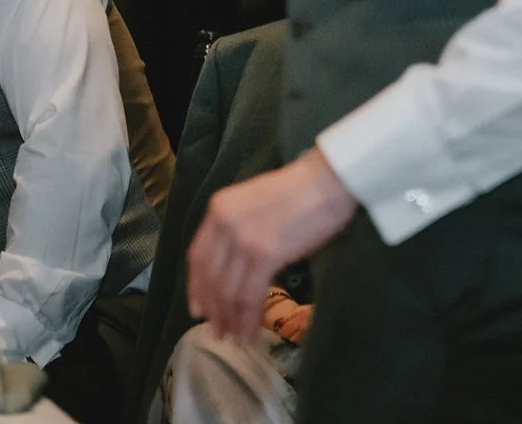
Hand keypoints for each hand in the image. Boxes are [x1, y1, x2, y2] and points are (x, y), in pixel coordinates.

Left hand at [186, 149, 357, 342]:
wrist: (325, 181)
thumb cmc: (297, 191)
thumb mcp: (252, 203)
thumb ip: (236, 229)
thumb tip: (233, 267)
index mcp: (218, 209)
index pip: (197, 256)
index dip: (196, 287)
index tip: (197, 309)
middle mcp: (224, 224)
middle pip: (210, 277)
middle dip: (213, 310)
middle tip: (218, 333)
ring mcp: (243, 239)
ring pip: (228, 291)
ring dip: (231, 320)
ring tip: (236, 339)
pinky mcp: (265, 254)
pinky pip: (250, 295)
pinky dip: (248, 319)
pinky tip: (252, 333)